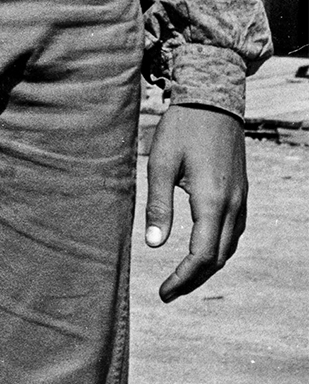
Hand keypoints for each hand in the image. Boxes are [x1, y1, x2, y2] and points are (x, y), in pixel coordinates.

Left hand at [146, 102, 248, 300]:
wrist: (213, 102)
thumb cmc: (181, 129)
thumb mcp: (160, 164)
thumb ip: (157, 205)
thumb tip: (154, 245)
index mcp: (212, 201)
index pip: (202, 256)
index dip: (184, 278)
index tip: (165, 293)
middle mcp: (233, 206)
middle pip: (218, 258)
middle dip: (194, 278)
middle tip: (169, 292)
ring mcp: (241, 200)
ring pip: (228, 247)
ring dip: (207, 266)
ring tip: (181, 276)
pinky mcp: (241, 194)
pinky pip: (233, 232)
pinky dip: (217, 248)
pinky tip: (199, 249)